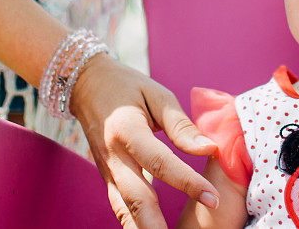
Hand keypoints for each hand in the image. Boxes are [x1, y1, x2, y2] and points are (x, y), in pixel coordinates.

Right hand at [69, 53, 219, 227]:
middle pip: (137, 197)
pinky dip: (132, 223)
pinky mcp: (106, 176)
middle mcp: (112, 155)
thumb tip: (209, 149)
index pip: (160, 162)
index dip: (187, 182)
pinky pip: (119, 205)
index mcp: (127, 130)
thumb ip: (181, 125)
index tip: (212, 197)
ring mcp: (106, 169)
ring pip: (124, 208)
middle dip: (161, 223)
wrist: (86, 84)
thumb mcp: (156, 94)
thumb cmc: (128, 86)